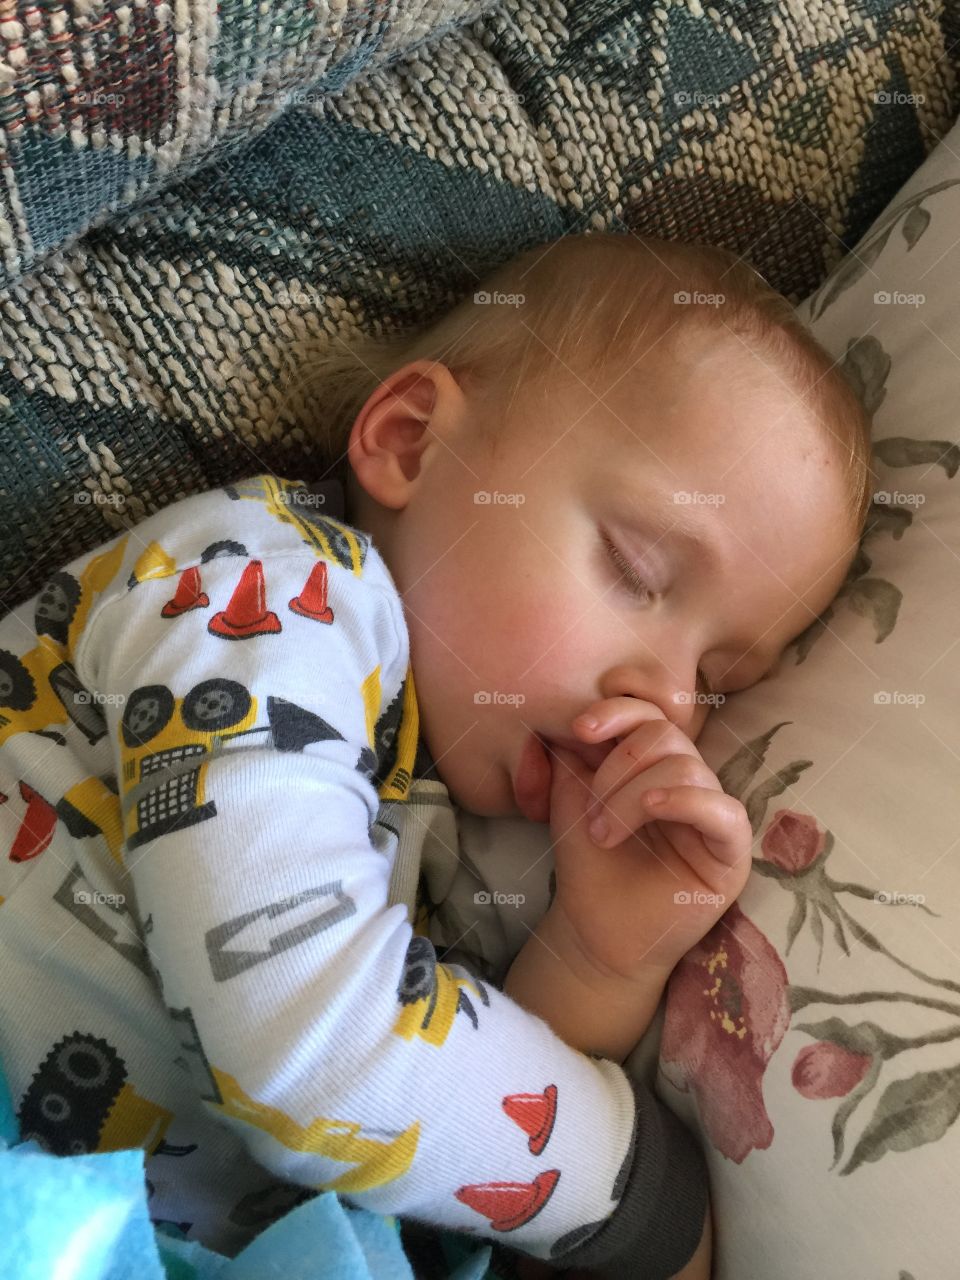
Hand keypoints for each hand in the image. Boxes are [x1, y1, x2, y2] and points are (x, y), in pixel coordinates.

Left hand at [543, 696, 751, 982]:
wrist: (594, 931)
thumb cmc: (587, 864)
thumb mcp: (571, 797)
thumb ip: (575, 752)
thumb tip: (570, 707)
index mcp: (653, 763)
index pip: (649, 713)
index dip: (619, 710)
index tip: (580, 729)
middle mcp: (688, 780)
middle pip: (666, 735)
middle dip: (618, 765)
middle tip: (591, 811)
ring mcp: (713, 813)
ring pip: (686, 768)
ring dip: (633, 795)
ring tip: (604, 833)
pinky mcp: (732, 851)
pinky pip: (724, 810)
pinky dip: (684, 801)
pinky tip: (652, 810)